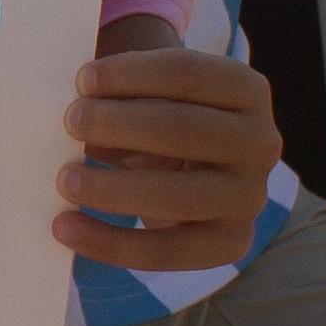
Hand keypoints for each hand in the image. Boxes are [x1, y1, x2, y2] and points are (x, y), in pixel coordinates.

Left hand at [56, 47, 279, 271]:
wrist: (203, 174)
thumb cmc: (165, 121)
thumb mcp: (155, 98)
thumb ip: (124, 99)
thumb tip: (75, 118)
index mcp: (247, 90)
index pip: (187, 73)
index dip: (130, 75)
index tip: (82, 81)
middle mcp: (260, 142)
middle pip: (184, 129)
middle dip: (118, 125)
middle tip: (70, 122)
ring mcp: (250, 196)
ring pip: (180, 196)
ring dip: (112, 188)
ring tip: (65, 179)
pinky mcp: (231, 242)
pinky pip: (167, 251)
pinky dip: (109, 242)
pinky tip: (66, 227)